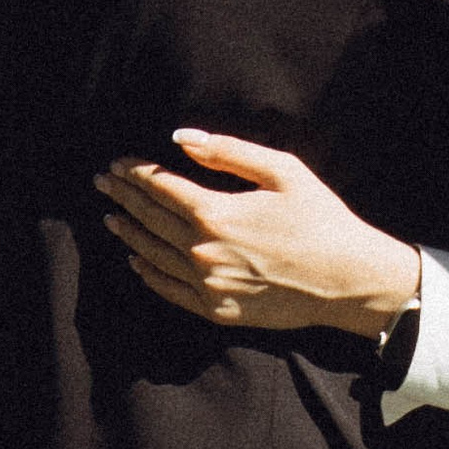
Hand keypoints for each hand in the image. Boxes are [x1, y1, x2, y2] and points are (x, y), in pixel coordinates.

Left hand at [96, 133, 421, 337]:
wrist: (346, 278)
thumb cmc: (320, 218)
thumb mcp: (283, 171)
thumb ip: (229, 152)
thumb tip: (182, 138)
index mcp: (217, 212)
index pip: (163, 187)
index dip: (137, 173)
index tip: (118, 163)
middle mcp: (203, 250)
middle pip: (152, 218)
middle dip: (125, 197)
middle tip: (102, 183)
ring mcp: (207, 284)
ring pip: (154, 254)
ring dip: (130, 233)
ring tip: (111, 218)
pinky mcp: (216, 310)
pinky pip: (170, 290)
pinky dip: (148, 274)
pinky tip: (136, 261)